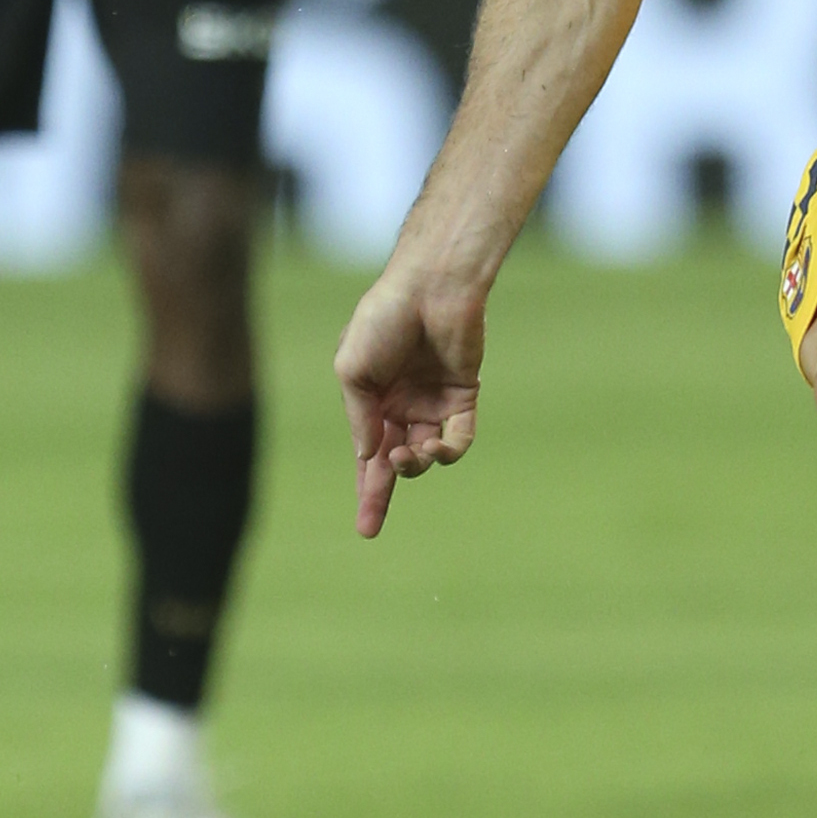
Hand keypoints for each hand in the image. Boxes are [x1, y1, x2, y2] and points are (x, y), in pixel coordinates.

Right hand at [335, 262, 487, 536]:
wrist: (431, 287)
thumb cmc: (383, 320)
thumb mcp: (353, 371)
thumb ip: (361, 418)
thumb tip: (370, 458)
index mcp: (370, 398)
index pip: (367, 455)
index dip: (366, 491)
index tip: (366, 529)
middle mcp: (402, 404)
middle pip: (393, 463)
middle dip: (382, 493)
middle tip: (371, 525)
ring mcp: (432, 401)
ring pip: (426, 454)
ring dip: (415, 464)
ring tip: (410, 452)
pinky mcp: (463, 395)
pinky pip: (458, 437)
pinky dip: (448, 450)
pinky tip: (435, 447)